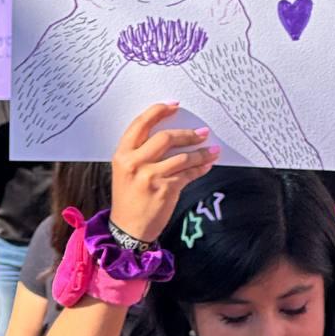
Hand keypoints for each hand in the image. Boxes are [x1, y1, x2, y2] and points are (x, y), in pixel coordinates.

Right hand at [110, 104, 219, 243]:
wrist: (128, 230)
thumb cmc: (128, 199)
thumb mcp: (126, 172)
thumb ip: (141, 153)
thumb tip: (171, 136)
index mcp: (122, 154)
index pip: (141, 124)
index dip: (158, 111)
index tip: (174, 106)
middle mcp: (134, 163)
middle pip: (165, 137)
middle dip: (187, 134)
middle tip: (202, 132)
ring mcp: (150, 176)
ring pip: (182, 157)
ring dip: (201, 153)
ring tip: (212, 150)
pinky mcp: (165, 190)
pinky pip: (188, 174)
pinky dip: (200, 169)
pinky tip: (207, 166)